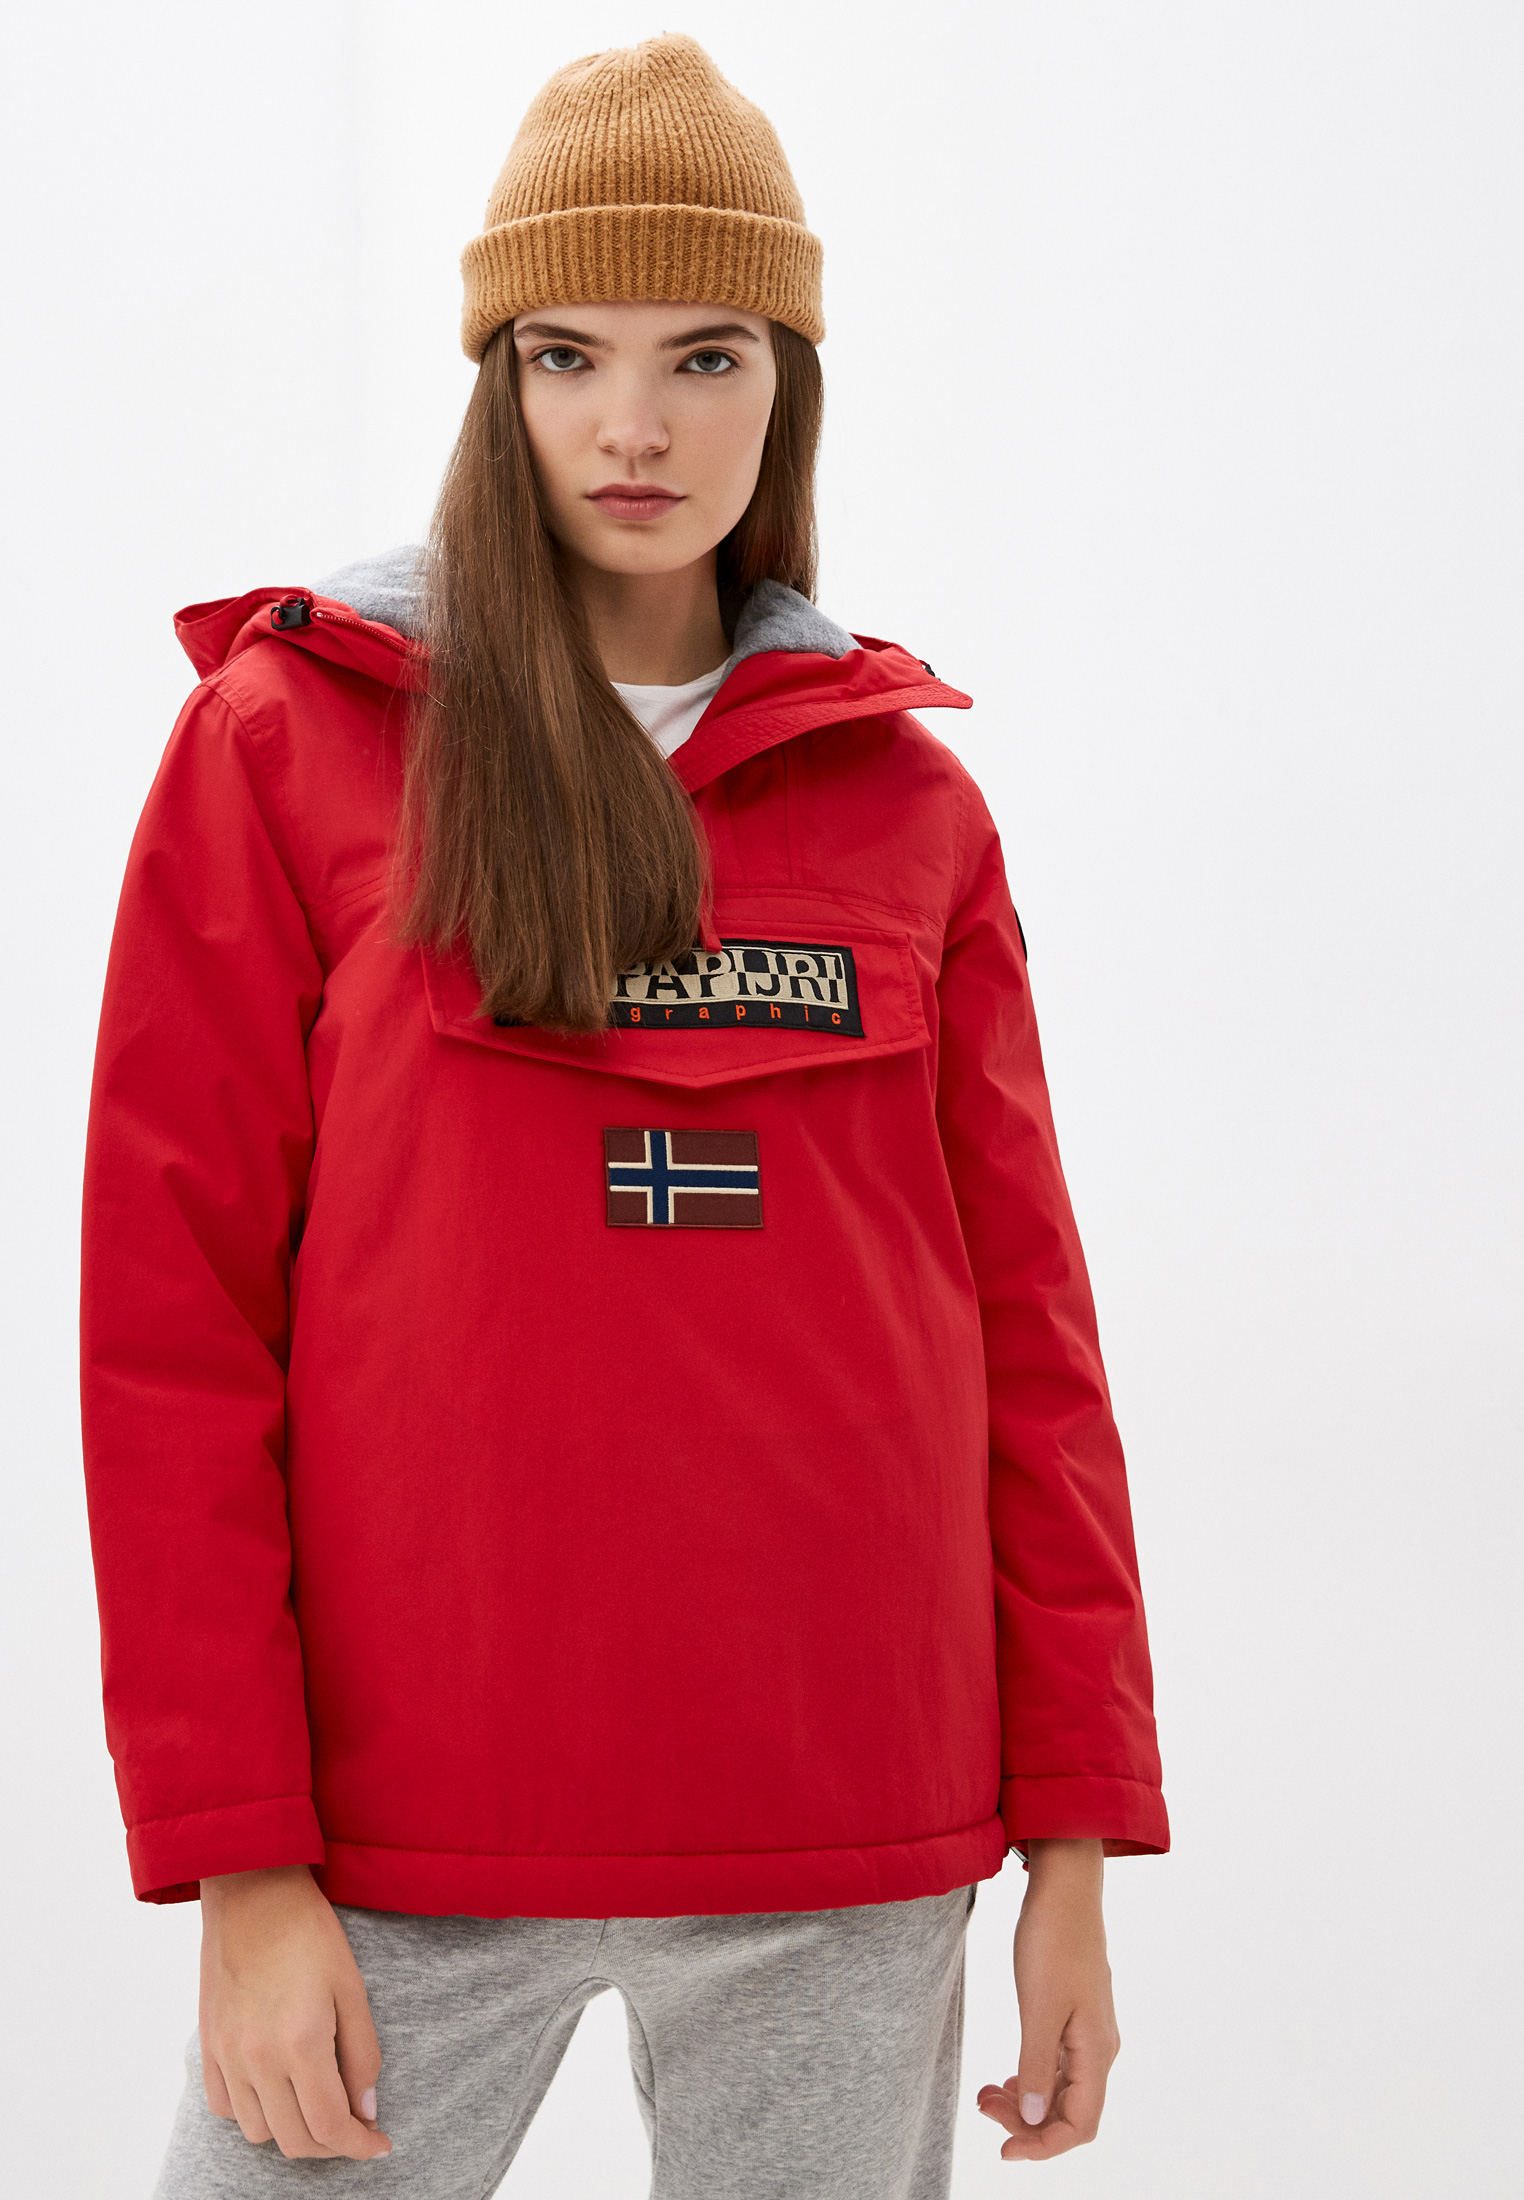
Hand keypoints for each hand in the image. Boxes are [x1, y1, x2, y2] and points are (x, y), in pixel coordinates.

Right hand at [198, 1864, 391, 2160]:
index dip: (360, 2145)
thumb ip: (362, 2053)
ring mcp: (227, 2056)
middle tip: (356, 2127)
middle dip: (333, 2145)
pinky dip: (254, 2113)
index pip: (331, 2125)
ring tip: (317, 2105)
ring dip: (293, 2131)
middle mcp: (258, 2059)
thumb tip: (366, 2107)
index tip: (379, 2144)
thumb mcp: (352, 1986)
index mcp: (301, 2042)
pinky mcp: (208, 2046)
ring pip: (259, 2132)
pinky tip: (277, 2090)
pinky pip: (226, 2108)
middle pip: (296, 2140)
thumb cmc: (308, 1930)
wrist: (251, 1890)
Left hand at [977, 1838, 1118, 2161]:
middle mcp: (1097, 2048)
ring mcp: (1086, 2032)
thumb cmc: (1053, 1939)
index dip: (1044, 2146)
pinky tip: (1006, 2078)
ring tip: (984, 2094)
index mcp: (1096, 2050)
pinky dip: (1029, 2078)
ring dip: (1024, 2101)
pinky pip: (1055, 2066)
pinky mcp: (1072, 2016)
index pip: (1080, 2125)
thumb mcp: (1039, 2005)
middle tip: (983, 2107)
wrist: (1064, 1887)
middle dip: (1026, 2123)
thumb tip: (1033, 2118)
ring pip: (1059, 2089)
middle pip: (1069, 2112)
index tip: (1004, 2150)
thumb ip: (1036, 2064)